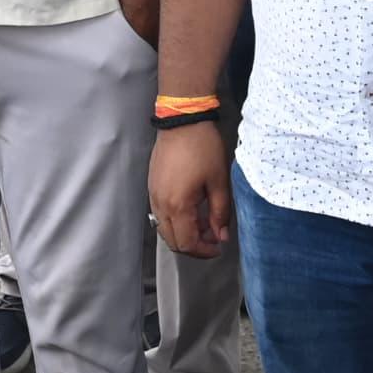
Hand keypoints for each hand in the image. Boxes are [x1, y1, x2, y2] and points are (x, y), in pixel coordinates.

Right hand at [150, 122, 232, 257]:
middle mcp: (161, 205)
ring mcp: (153, 196)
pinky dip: (176, 221)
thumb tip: (221, 235)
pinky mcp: (152, 187)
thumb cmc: (202, 148)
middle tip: (213, 239)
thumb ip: (220, 213)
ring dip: (184, 233)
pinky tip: (192, 210)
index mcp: (178, 205)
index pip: (187, 243)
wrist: (182, 122)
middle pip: (173, 242)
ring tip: (204, 223)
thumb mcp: (219, 182)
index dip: (204, 251)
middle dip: (193, 246)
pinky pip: (161, 215)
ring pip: (165, 230)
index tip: (218, 247)